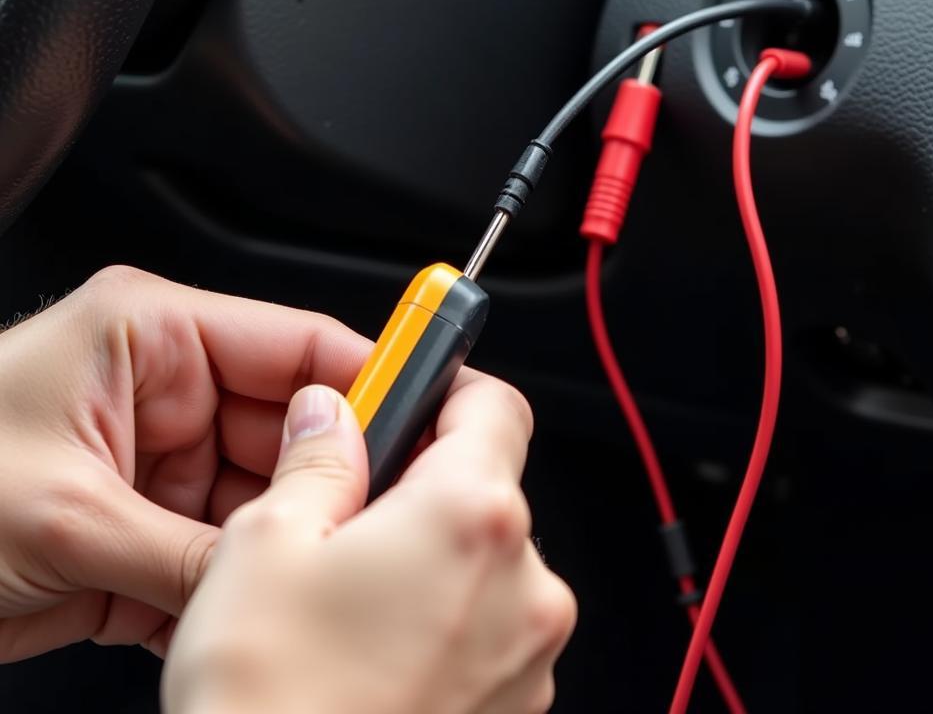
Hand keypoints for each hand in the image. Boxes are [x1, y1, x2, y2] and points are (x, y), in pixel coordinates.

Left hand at [0, 266, 373, 661]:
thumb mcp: (65, 516)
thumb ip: (197, 546)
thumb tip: (290, 565)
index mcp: (151, 334)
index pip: (296, 341)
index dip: (370, 377)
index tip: (432, 413)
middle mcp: (163, 390)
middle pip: (289, 429)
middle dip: (325, 485)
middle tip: (367, 531)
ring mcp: (155, 462)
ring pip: (261, 501)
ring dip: (276, 547)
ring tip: (301, 582)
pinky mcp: (140, 525)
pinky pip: (218, 553)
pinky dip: (230, 588)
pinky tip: (238, 613)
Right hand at [163, 377, 576, 713]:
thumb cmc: (269, 706)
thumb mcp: (266, 545)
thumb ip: (318, 458)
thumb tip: (330, 415)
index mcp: (472, 517)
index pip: (495, 402)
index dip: (446, 386)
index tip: (409, 391)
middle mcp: (525, 584)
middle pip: (487, 485)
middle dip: (423, 482)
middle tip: (352, 505)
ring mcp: (529, 656)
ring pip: (485, 562)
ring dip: (431, 557)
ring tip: (350, 597)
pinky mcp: (517, 709)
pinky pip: (487, 629)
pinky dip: (443, 619)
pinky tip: (373, 650)